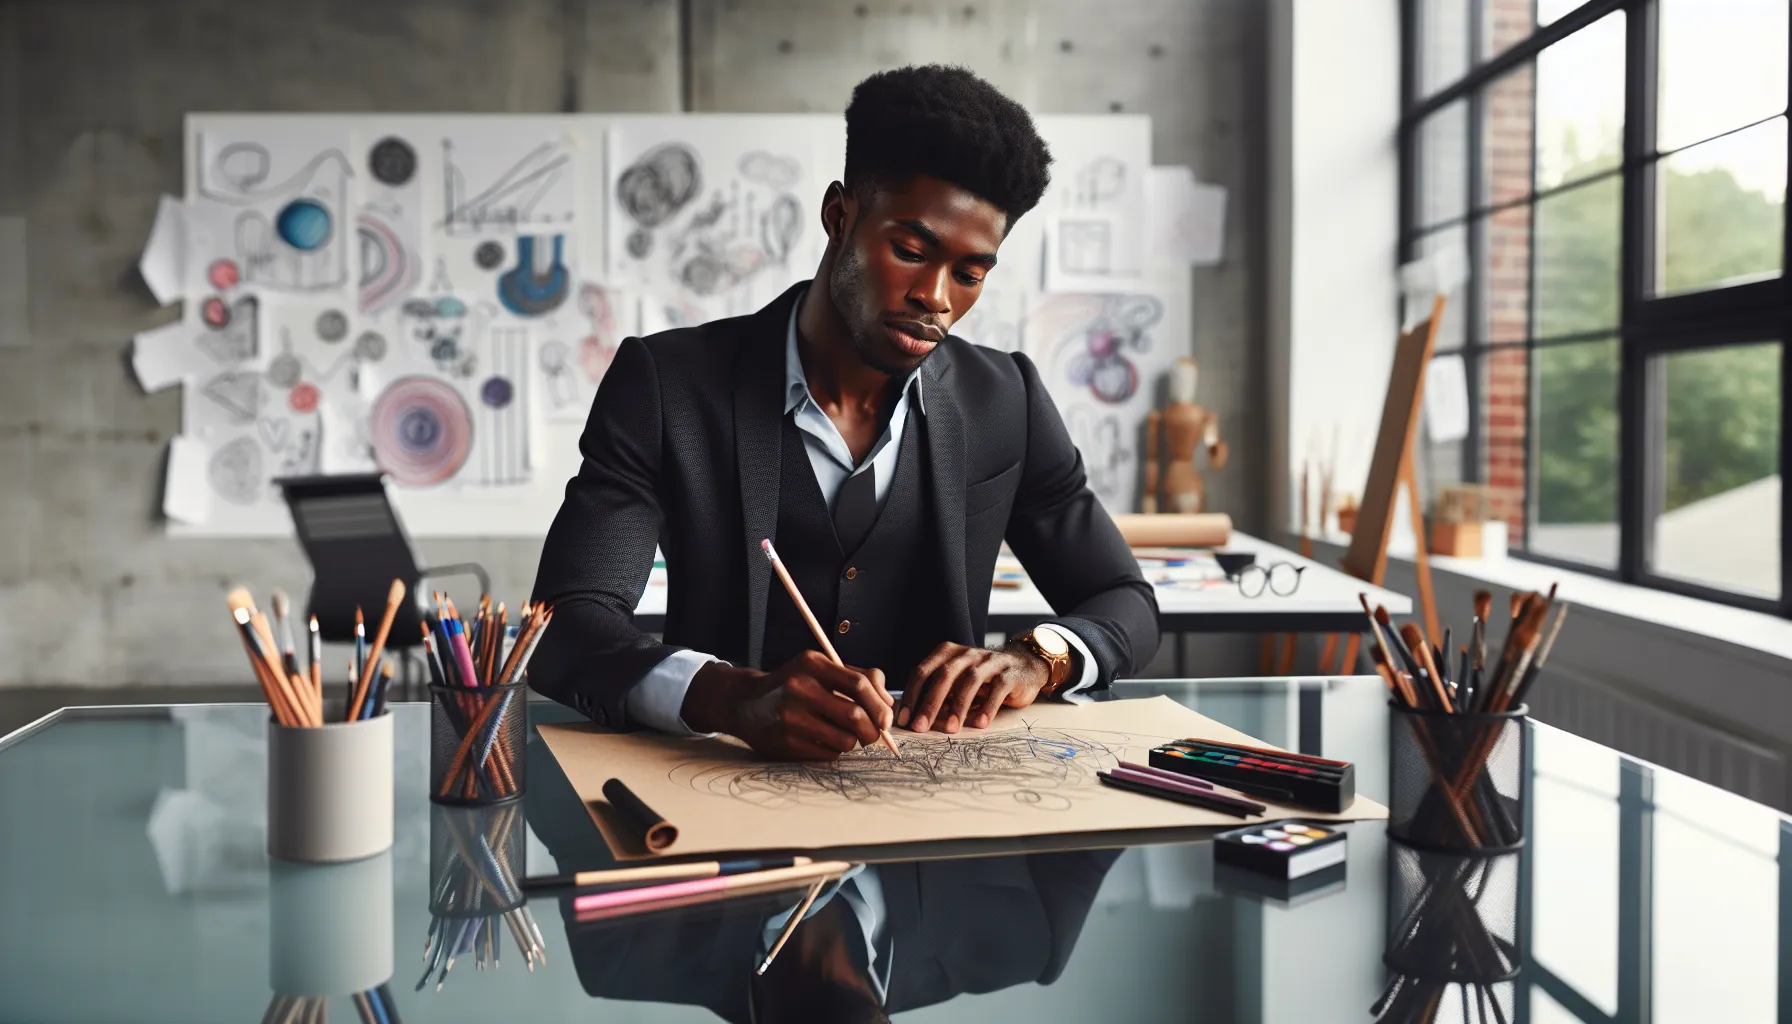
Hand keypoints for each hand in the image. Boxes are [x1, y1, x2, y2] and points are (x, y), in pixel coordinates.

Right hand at [681, 651, 894, 759]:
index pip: (859, 684)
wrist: (745, 703)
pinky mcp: (786, 742)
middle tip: (873, 734)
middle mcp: (800, 688)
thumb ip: (856, 678)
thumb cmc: (793, 685)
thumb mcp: (819, 669)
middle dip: (872, 730)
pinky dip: (834, 750)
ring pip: (844, 740)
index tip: (886, 718)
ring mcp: (791, 717)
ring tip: (844, 735)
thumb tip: (889, 704)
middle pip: (855, 716)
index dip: (880, 705)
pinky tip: (822, 740)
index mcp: (812, 664)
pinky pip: (828, 754)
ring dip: (853, 742)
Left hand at [897, 642, 1050, 733]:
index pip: (923, 672)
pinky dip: (988, 707)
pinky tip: (980, 723)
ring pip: (970, 680)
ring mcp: (989, 662)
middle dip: (930, 703)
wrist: (1023, 668)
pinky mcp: (1009, 674)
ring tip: (951, 729)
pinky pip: (997, 689)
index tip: (904, 720)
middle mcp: (966, 654)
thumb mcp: (956, 681)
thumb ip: (937, 693)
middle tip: (920, 727)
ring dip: (958, 706)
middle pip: (943, 676)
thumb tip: (911, 717)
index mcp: (947, 653)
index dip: (911, 696)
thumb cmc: (983, 679)